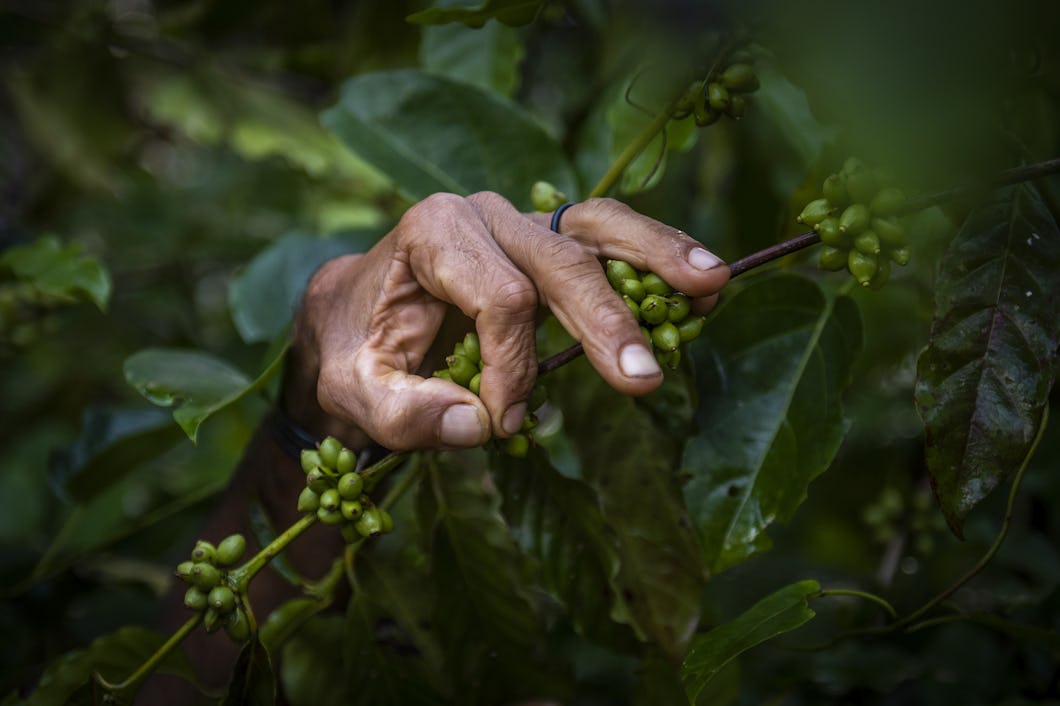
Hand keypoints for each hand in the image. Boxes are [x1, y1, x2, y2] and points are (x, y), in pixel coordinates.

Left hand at [284, 193, 728, 450]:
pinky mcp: (549, 242)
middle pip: (559, 259)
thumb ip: (402, 414)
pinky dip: (654, 260)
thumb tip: (480, 427)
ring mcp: (521, 222)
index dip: (510, 366)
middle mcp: (483, 214)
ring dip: (656, 259)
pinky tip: (701, 284)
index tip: (506, 422)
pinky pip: (607, 243)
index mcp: (431, 233)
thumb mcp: (353, 391)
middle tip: (644, 377)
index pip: (497, 297)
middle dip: (604, 320)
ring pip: (598, 229)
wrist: (357, 312)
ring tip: (711, 285)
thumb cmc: (357, 349)